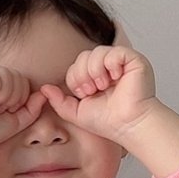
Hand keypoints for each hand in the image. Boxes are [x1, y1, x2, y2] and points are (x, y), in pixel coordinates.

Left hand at [41, 45, 157, 143]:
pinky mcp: (134, 60)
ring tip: (103, 86)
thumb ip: (59, 101)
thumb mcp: (76, 112)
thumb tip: (44, 88)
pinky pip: (115, 52)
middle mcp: (108, 67)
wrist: (128, 125)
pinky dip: (111, 65)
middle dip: (82, 75)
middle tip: (92, 90)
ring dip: (95, 71)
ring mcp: (121, 62)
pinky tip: (116, 78)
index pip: (76, 64)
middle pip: (84, 56)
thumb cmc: (107, 121)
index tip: (85, 94)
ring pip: (97, 52)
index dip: (75, 78)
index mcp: (96, 76)